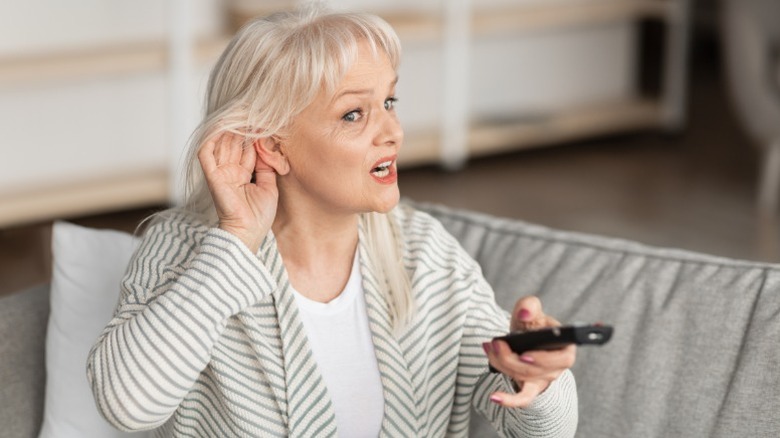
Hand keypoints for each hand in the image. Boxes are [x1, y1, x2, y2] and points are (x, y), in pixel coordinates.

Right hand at [198, 129, 277, 252]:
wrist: (248, 233)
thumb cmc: (259, 216)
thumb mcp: (269, 187)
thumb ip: (267, 167)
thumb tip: (267, 148)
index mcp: (242, 174)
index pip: (247, 150)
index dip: (254, 137)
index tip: (265, 125)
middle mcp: (230, 172)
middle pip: (234, 144)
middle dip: (244, 130)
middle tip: (255, 116)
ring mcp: (220, 173)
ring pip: (221, 144)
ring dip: (230, 131)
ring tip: (242, 117)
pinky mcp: (212, 177)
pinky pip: (206, 154)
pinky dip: (211, 139)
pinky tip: (221, 128)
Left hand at [483, 296, 575, 407]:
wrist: (526, 340)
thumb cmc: (532, 327)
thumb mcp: (532, 314)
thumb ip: (529, 306)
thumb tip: (525, 312)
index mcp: (565, 348)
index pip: (562, 359)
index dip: (543, 359)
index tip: (524, 354)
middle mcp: (557, 367)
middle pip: (534, 370)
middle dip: (511, 358)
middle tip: (496, 344)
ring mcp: (544, 379)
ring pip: (523, 378)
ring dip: (502, 365)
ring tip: (490, 349)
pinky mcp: (531, 388)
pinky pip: (522, 399)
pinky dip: (509, 400)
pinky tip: (495, 397)